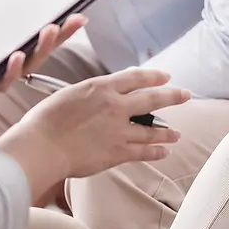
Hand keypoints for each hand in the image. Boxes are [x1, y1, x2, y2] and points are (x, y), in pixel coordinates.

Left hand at [0, 14, 86, 92]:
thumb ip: (8, 10)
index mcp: (23, 48)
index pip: (51, 38)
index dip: (67, 29)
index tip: (80, 18)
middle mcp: (19, 61)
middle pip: (43, 50)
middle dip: (55, 36)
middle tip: (60, 22)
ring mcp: (6, 73)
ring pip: (29, 63)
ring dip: (41, 47)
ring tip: (47, 32)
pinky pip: (5, 80)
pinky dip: (12, 69)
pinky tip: (16, 57)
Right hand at [0, 68, 190, 199]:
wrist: (42, 146)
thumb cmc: (46, 120)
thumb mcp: (70, 94)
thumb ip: (91, 95)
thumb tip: (100, 97)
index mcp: (102, 87)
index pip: (135, 77)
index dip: (153, 76)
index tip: (165, 76)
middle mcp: (115, 106)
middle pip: (152, 99)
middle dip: (172, 96)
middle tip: (185, 95)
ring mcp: (118, 130)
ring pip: (151, 129)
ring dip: (166, 132)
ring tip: (177, 134)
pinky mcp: (116, 152)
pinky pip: (142, 151)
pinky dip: (155, 152)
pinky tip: (164, 153)